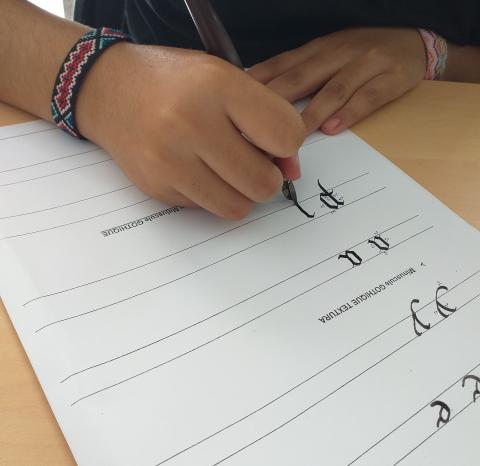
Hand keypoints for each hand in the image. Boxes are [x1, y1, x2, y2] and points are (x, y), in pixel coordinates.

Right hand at [75, 44, 305, 218]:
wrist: (109, 89)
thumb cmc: (176, 82)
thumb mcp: (226, 80)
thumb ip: (266, 119)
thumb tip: (292, 171)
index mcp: (218, 86)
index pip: (285, 136)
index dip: (288, 146)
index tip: (274, 143)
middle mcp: (192, 123)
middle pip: (263, 183)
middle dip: (268, 178)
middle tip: (254, 164)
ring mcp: (169, 160)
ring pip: (238, 207)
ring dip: (241, 194)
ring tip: (228, 170)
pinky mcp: (156, 187)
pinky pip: (207, 209)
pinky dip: (212, 196)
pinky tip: (198, 171)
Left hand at [248, 28, 426, 133]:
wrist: (414, 43)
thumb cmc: (360, 56)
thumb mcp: (325, 57)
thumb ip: (296, 74)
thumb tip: (257, 95)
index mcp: (317, 49)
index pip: (281, 65)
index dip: (258, 86)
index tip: (234, 106)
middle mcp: (337, 52)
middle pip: (301, 77)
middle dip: (276, 102)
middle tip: (254, 127)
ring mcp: (365, 63)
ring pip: (333, 89)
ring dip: (311, 112)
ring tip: (292, 134)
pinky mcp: (390, 78)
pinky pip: (368, 97)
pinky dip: (350, 112)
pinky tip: (333, 127)